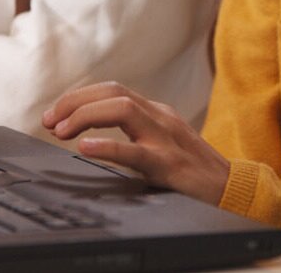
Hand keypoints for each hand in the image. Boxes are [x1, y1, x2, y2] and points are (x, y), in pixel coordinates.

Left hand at [43, 81, 230, 205]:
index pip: (112, 90)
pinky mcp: (171, 165)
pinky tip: (86, 149)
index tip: (53, 115)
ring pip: (124, 110)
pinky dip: (108, 147)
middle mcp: (161, 118)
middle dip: (75, 101)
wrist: (233, 190)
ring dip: (86, 116)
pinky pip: (136, 152)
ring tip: (60, 132)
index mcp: (156, 113)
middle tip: (48, 121)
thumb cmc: (193, 172)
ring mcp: (167, 139)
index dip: (78, 97)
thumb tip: (90, 137)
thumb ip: (134, 135)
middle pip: (113, 92)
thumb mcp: (161, 144)